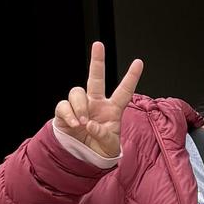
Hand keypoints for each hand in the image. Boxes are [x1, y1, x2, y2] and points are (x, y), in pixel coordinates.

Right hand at [53, 42, 142, 158]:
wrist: (82, 158)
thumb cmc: (100, 149)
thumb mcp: (109, 147)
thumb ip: (103, 135)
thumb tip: (90, 125)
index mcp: (112, 110)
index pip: (124, 91)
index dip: (131, 77)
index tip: (139, 62)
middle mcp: (96, 103)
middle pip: (95, 78)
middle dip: (97, 61)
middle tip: (98, 45)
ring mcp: (80, 106)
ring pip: (77, 92)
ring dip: (80, 107)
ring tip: (83, 123)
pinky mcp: (65, 112)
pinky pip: (64, 105)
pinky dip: (69, 114)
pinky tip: (75, 125)